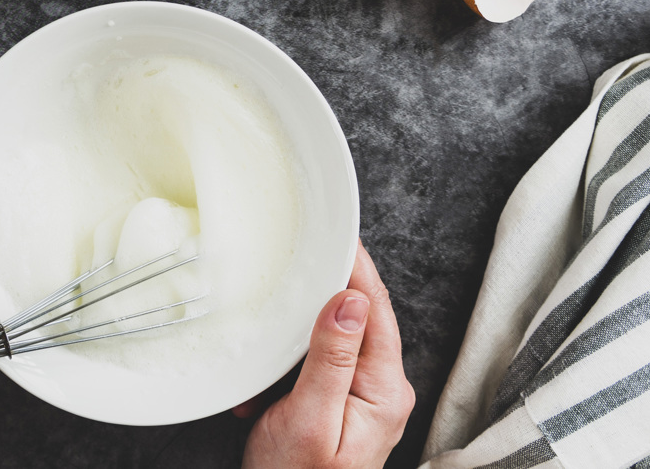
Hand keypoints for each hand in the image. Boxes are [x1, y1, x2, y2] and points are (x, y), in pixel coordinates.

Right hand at [237, 241, 413, 467]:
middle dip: (322, 290)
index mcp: (384, 389)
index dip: (356, 266)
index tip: (338, 231)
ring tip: (274, 325)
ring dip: (298, 331)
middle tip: (300, 255)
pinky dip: (287, 362)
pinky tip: (266, 378)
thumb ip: (332, 359)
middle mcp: (381, 388)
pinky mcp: (338, 402)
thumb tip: (350, 299)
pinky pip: (317, 362)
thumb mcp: (310, 418)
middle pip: (357, 316)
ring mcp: (361, 396)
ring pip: (333, 336)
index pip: (375, 309)